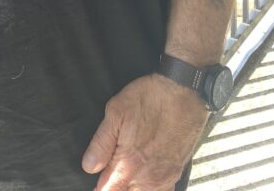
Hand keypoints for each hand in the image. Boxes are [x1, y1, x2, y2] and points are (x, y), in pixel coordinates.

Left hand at [81, 74, 207, 190]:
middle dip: (115, 186)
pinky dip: (149, 186)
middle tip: (111, 168)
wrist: (184, 93)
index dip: (99, 186)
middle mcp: (146, 178)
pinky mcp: (175, 173)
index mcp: (127, 164)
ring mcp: (163, 178)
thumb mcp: (116, 112)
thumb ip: (101, 143)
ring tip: (127, 169)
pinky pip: (160, 190)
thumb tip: (89, 166)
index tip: (97, 178)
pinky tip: (145, 172)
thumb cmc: (150, 98)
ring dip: (132, 186)